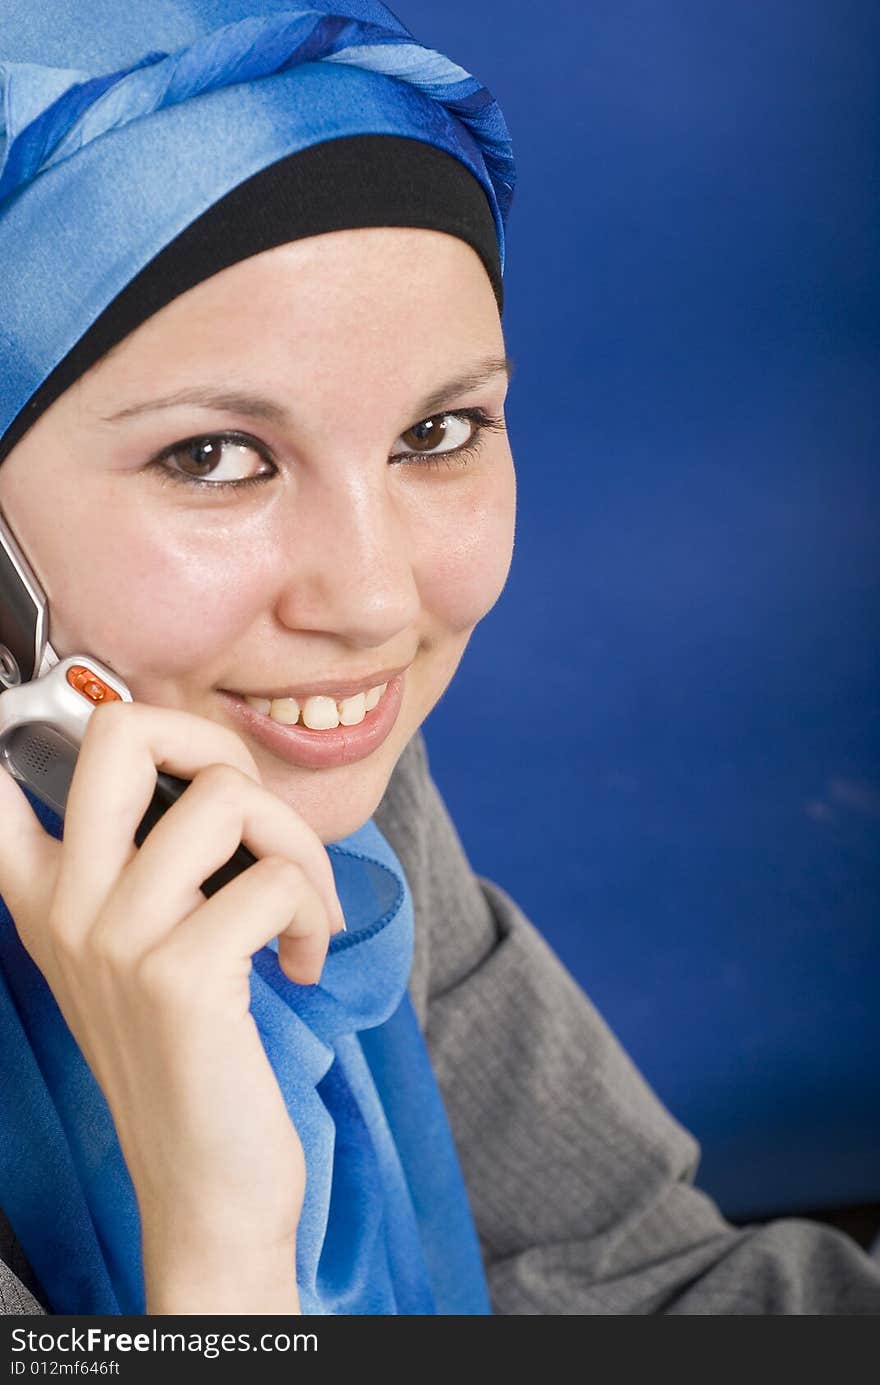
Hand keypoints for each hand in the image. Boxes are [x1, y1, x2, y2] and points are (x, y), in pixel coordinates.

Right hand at [0, 700, 344, 1311]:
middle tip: (251, 811)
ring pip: (228, 799)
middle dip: (216, 742)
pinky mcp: (181, 976)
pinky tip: (302, 962)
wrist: (204, 1182)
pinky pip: (274, 879)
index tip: (61, 713)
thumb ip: (141, 868)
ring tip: (302, 910)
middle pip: (123, 733)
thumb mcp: (135, 957)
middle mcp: (67, 907)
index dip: (28, 720)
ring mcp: (116, 938)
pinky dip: (315, 913)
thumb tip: (203, 778)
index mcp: (47, 895)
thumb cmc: (189, 1057)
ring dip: (299, 850)